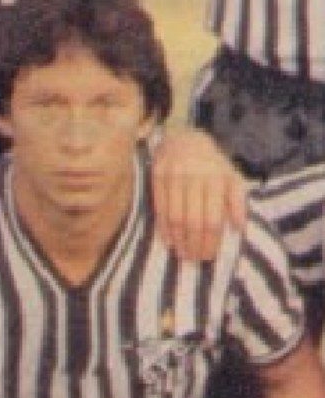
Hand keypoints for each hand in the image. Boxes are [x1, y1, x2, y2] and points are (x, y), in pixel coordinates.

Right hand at [151, 128, 248, 260]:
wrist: (184, 138)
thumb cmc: (211, 164)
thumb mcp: (231, 176)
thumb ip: (238, 201)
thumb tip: (239, 228)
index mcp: (217, 179)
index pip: (213, 219)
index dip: (211, 241)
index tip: (209, 256)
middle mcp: (196, 177)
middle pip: (194, 221)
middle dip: (195, 244)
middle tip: (195, 259)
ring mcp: (175, 176)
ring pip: (176, 217)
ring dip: (179, 240)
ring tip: (183, 254)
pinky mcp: (158, 176)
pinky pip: (160, 209)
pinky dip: (164, 228)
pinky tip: (169, 241)